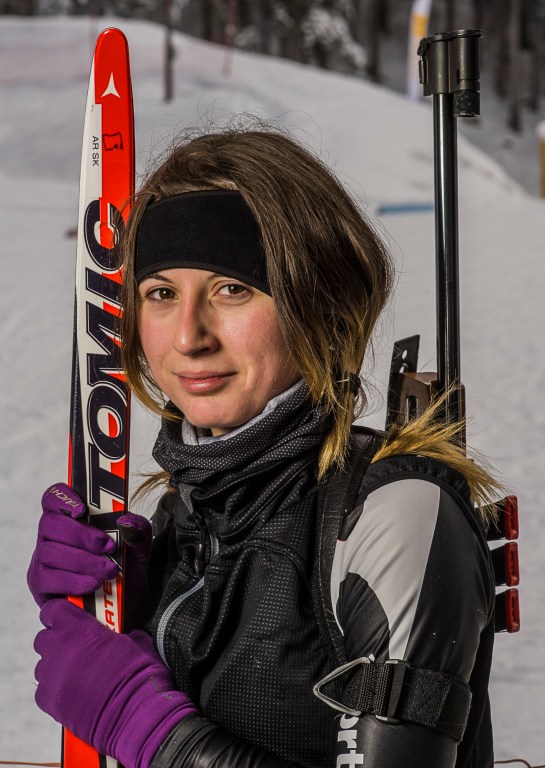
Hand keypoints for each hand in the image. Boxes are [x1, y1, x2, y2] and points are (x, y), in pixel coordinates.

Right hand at [27, 484, 152, 627]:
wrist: (124, 611)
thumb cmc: (125, 573)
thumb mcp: (139, 551)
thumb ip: (138, 531)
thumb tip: (126, 521)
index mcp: (72, 519)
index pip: (54, 498)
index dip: (63, 498)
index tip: (81, 509)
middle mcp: (52, 536)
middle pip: (50, 523)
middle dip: (81, 534)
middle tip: (108, 546)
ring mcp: (42, 559)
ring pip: (50, 551)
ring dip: (83, 560)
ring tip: (108, 570)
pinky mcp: (40, 584)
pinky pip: (48, 578)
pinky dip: (73, 581)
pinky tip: (93, 585)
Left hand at [34, 600, 197, 767]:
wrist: (136, 713)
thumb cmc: (138, 675)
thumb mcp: (135, 640)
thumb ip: (120, 632)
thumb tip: (126, 633)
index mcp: (79, 628)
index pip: (53, 610)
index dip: (61, 615)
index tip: (70, 619)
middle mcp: (59, 649)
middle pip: (44, 638)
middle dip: (58, 641)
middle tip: (78, 648)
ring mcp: (51, 675)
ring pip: (43, 664)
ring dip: (56, 666)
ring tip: (79, 675)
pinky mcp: (48, 701)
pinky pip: (44, 689)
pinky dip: (56, 690)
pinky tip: (76, 694)